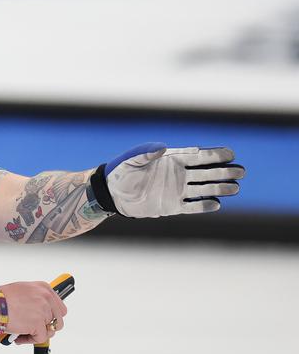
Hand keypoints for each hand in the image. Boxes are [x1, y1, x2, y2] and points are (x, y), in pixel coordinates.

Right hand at [0, 281, 66, 344]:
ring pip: (48, 331)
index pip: (60, 307)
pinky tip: (19, 337)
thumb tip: (38, 310)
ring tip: (24, 332)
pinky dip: (30, 340)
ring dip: (36, 334)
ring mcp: (43, 311)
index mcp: (44, 288)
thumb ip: (35, 298)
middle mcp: (46, 298)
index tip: (45, 321)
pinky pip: (40, 338)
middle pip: (57, 320)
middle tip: (35, 329)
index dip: (52, 317)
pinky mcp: (38, 324)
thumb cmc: (1, 298)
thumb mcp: (23, 290)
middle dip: (46, 326)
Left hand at [96, 143, 243, 217]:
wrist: (112, 194)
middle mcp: (179, 174)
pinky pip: (192, 207)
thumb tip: (162, 147)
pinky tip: (216, 204)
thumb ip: (146, 151)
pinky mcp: (172, 206)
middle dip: (225, 171)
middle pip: (207, 172)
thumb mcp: (131, 159)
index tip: (230, 153)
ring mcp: (177, 190)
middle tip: (241, 171)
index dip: (214, 155)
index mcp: (173, 159)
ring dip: (220, 188)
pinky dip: (203, 206)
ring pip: (204, 189)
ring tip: (236, 188)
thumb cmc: (121, 171)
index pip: (198, 156)